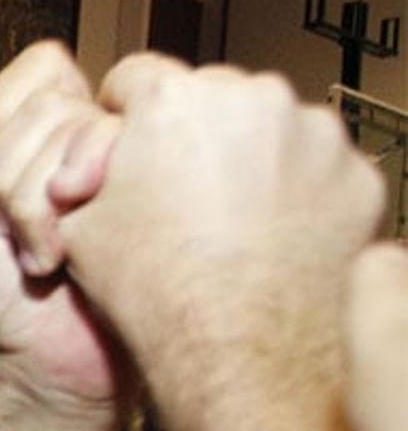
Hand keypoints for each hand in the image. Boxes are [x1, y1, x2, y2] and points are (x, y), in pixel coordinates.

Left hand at [0, 44, 125, 411]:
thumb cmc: (3, 294)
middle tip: (21, 229)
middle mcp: (101, 140)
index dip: (10, 124)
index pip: (43, 68)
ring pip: (93, 136)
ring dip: (48, 208)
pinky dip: (83, 222)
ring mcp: (136, 168)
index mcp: (53, 132)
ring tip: (50, 251)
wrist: (54, 362)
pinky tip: (78, 255)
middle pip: (59, 107)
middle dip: (19, 181)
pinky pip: (129, 173)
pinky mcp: (165, 199)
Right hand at [56, 55, 385, 373]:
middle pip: (208, 100)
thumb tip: (82, 166)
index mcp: (173, 101)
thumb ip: (82, 176)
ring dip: (248, 161)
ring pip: (268, 129)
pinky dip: (297, 194)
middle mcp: (251, 100)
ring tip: (226, 223)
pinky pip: (316, 169)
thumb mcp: (76, 229)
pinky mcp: (355, 174)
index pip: (133, 79)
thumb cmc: (159, 293)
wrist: (236, 351)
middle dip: (192, 138)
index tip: (124, 149)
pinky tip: (269, 237)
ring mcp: (312, 135)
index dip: (119, 119)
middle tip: (176, 196)